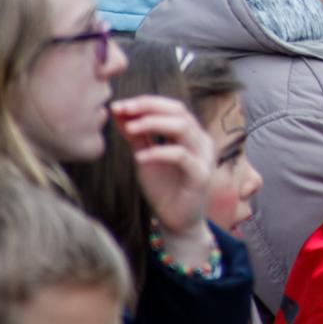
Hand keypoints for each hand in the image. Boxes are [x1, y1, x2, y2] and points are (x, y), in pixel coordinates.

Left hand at [111, 95, 215, 266]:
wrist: (176, 221)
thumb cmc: (164, 187)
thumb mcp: (145, 156)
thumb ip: (135, 135)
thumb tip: (118, 110)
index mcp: (191, 133)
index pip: (172, 107)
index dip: (146, 102)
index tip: (119, 105)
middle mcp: (201, 140)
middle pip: (179, 111)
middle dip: (149, 107)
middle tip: (123, 109)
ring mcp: (203, 156)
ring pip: (182, 128)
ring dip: (153, 124)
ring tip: (129, 129)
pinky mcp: (201, 174)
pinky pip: (180, 156)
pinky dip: (158, 152)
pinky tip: (139, 157)